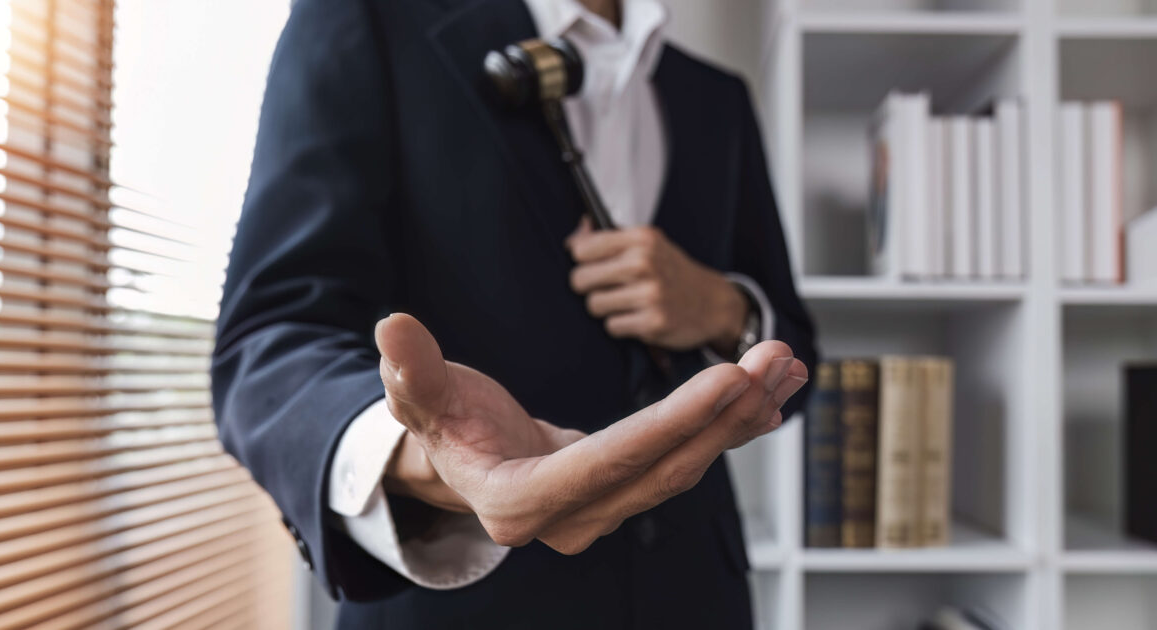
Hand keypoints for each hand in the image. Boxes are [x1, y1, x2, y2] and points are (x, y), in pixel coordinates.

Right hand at [375, 313, 806, 553]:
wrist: (459, 458)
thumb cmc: (439, 424)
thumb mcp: (417, 396)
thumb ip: (411, 369)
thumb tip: (392, 327)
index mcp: (518, 501)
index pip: (607, 463)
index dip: (670, 423)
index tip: (726, 380)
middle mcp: (570, 519)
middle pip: (661, 468)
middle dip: (724, 414)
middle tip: (773, 359)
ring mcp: (601, 513)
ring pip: (682, 466)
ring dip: (738, 417)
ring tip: (785, 366)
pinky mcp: (624, 492)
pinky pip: (682, 459)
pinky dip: (725, 426)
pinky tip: (766, 394)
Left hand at [566, 218, 747, 352]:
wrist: (713, 303)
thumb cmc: (672, 271)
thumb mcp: (648, 244)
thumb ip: (608, 239)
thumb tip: (571, 239)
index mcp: (642, 238)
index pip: (581, 249)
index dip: (583, 261)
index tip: (595, 265)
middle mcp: (645, 263)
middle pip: (580, 279)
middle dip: (589, 287)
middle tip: (609, 288)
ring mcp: (650, 294)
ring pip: (593, 305)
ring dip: (606, 308)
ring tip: (626, 303)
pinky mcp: (652, 323)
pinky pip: (612, 326)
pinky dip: (621, 325)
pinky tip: (638, 317)